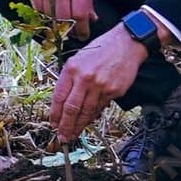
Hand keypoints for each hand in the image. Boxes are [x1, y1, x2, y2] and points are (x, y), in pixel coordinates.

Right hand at [27, 0, 96, 33]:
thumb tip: (92, 18)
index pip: (79, 15)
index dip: (82, 29)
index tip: (83, 35)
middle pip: (63, 18)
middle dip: (68, 29)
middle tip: (71, 33)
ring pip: (47, 14)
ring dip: (54, 23)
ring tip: (60, 25)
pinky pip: (37, 5)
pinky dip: (43, 13)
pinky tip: (49, 13)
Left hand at [48, 26, 148, 142]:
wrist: (127, 43)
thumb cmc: (100, 50)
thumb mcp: (78, 59)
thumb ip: (69, 79)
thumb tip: (63, 102)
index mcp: (72, 69)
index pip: (59, 97)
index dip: (55, 114)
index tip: (53, 124)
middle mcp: (85, 78)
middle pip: (72, 108)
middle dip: (65, 126)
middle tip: (62, 137)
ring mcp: (101, 86)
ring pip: (87, 111)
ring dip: (79, 125)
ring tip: (73, 134)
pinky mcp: (115, 91)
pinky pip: (101, 107)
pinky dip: (93, 116)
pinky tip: (88, 122)